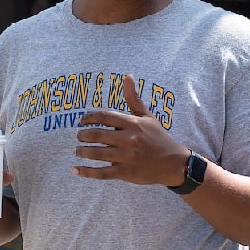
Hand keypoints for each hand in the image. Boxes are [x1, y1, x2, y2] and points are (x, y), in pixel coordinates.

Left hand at [73, 75, 189, 184]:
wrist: (173, 163)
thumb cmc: (158, 137)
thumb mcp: (147, 116)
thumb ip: (133, 98)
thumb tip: (127, 76)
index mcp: (132, 123)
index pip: (105, 116)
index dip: (89, 117)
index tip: (82, 120)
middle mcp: (128, 139)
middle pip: (97, 135)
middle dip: (83, 135)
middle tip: (79, 136)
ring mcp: (126, 157)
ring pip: (97, 154)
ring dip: (83, 151)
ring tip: (78, 150)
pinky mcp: (125, 172)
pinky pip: (102, 173)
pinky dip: (87, 172)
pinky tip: (76, 170)